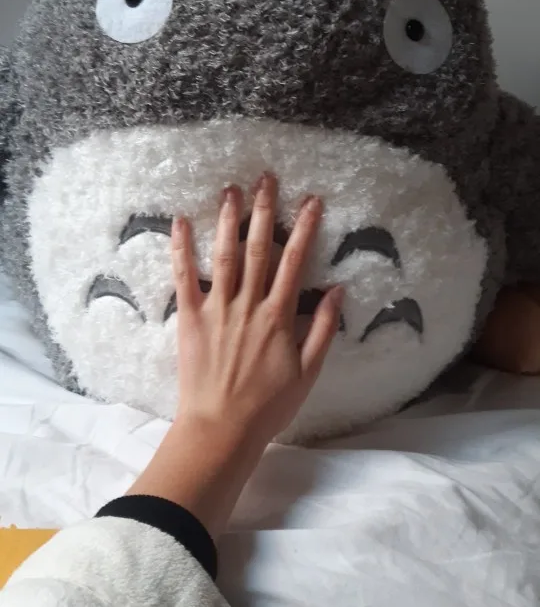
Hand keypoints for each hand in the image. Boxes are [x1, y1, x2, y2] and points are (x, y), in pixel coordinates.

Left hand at [127, 175, 342, 539]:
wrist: (220, 429)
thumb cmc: (268, 406)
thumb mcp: (308, 372)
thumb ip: (322, 328)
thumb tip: (338, 290)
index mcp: (278, 316)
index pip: (294, 261)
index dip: (304, 228)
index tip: (311, 200)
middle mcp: (249, 304)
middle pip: (258, 248)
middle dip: (264, 210)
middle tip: (266, 178)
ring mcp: (217, 308)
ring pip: (225, 255)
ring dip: (228, 219)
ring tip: (232, 189)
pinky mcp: (190, 318)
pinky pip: (184, 277)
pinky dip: (182, 248)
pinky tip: (180, 221)